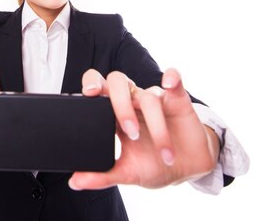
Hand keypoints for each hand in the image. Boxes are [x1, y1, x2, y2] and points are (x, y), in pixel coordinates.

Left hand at [70, 69, 218, 189]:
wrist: (186, 169)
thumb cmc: (154, 164)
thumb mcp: (127, 173)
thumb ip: (102, 176)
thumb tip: (75, 182)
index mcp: (115, 114)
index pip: (98, 87)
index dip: (91, 83)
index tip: (88, 93)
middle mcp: (133, 101)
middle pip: (119, 82)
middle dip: (122, 105)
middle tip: (129, 131)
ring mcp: (155, 99)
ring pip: (149, 97)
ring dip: (156, 126)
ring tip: (163, 154)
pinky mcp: (178, 100)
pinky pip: (174, 81)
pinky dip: (172, 78)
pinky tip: (169, 83)